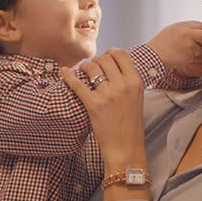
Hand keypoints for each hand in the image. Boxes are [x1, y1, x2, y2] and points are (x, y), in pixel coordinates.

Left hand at [61, 49, 145, 167]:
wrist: (126, 148)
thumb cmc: (131, 125)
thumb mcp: (137, 98)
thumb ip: (128, 82)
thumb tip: (114, 68)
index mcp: (135, 81)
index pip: (121, 54)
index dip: (110, 52)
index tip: (105, 56)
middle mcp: (123, 85)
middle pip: (104, 59)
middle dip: (96, 60)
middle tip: (92, 67)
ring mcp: (108, 94)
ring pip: (91, 68)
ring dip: (84, 67)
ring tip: (82, 71)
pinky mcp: (94, 105)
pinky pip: (78, 84)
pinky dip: (69, 76)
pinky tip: (64, 72)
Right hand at [145, 21, 201, 73]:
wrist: (152, 57)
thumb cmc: (160, 46)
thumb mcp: (172, 31)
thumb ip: (186, 30)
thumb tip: (199, 31)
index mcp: (182, 25)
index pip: (201, 25)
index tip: (200, 37)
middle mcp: (186, 32)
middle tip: (196, 45)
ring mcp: (189, 42)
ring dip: (196, 50)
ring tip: (183, 51)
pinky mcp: (189, 53)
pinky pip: (196, 55)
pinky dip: (191, 57)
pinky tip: (180, 56)